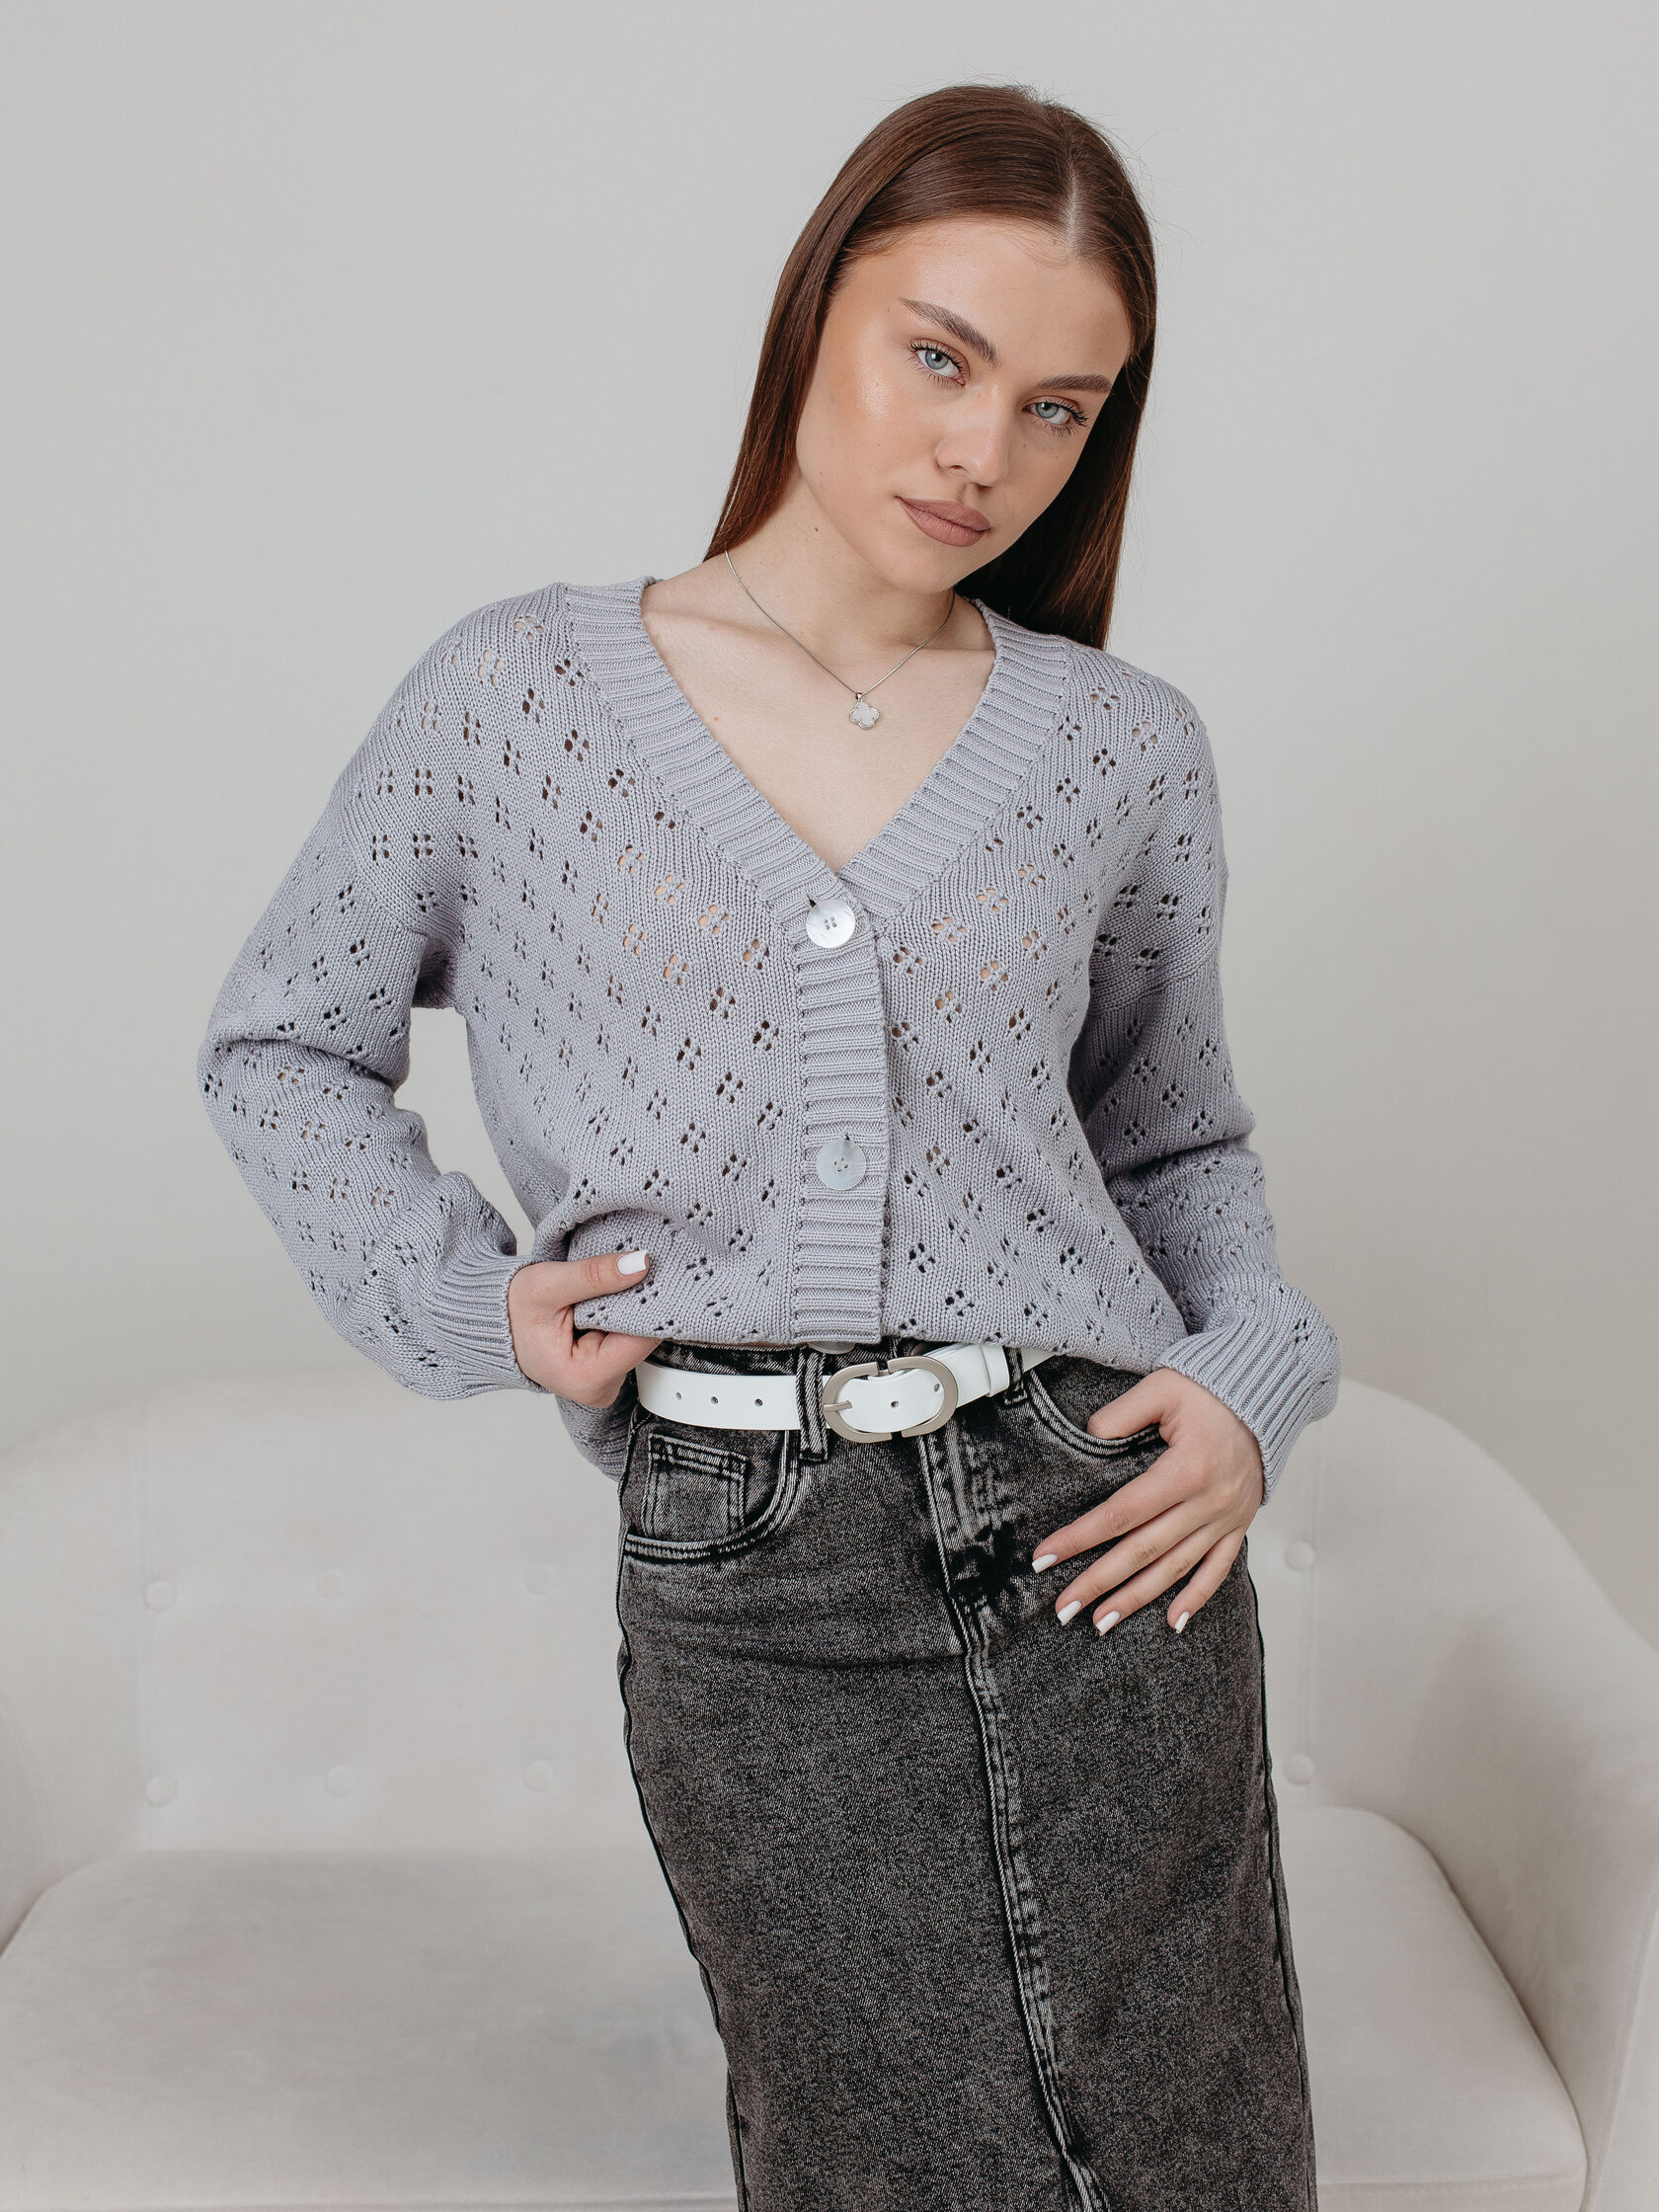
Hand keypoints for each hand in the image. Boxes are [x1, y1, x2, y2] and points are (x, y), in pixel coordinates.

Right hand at [506, 1248, 663, 1404]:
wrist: (492, 1325)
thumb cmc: (510, 1312)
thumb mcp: (547, 1285)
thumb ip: (593, 1275)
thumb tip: (639, 1264)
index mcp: (586, 1379)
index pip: (643, 1339)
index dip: (648, 1304)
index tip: (647, 1273)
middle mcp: (600, 1390)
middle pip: (644, 1340)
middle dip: (637, 1306)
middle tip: (622, 1276)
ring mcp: (605, 1383)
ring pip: (639, 1338)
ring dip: (629, 1310)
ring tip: (605, 1291)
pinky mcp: (607, 1371)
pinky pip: (629, 1340)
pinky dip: (621, 1318)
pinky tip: (604, 1304)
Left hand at [1030, 1367, 1264, 1635]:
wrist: (1267, 1390)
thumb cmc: (1211, 1388)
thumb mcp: (1161, 1389)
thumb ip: (1121, 1415)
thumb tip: (1088, 1437)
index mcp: (1185, 1470)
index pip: (1121, 1513)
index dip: (1080, 1537)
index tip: (1045, 1557)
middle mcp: (1207, 1502)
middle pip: (1143, 1551)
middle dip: (1099, 1582)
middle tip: (1064, 1608)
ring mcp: (1226, 1518)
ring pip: (1176, 1568)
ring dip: (1138, 1599)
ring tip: (1102, 1622)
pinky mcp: (1239, 1525)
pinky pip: (1218, 1569)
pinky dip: (1196, 1597)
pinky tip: (1172, 1622)